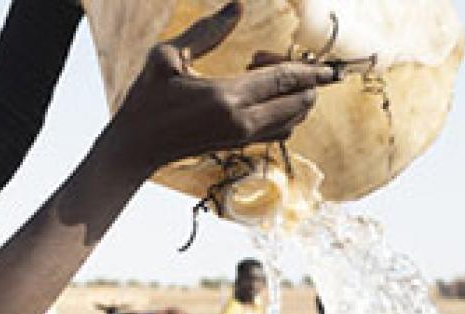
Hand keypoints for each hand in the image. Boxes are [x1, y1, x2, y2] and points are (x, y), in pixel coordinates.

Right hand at [106, 1, 336, 177]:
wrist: (135, 148)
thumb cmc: (146, 102)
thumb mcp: (168, 57)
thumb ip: (207, 32)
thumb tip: (237, 7)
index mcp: (226, 98)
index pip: (284, 80)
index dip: (309, 69)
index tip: (329, 65)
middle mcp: (241, 122)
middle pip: (299, 102)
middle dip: (302, 80)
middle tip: (265, 59)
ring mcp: (242, 138)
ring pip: (293, 120)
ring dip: (294, 97)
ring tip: (262, 75)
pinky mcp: (240, 146)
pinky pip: (280, 131)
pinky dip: (285, 112)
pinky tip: (262, 95)